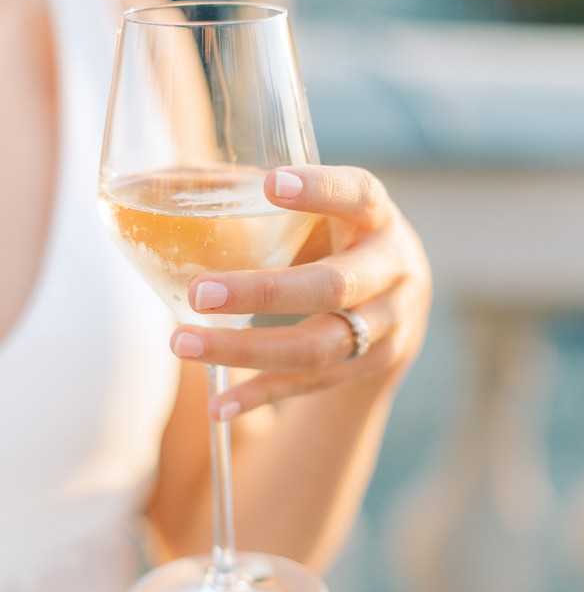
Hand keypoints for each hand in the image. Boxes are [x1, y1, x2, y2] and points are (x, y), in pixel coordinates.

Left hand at [170, 165, 430, 418]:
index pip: (358, 195)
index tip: (270, 185)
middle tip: (198, 293)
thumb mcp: (325, 211)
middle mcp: (393, 270)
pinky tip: (218, 407)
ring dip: (247, 349)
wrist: (401, 300)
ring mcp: (388, 326)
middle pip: (335, 286)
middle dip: (265, 293)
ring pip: (320, 346)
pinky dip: (262, 395)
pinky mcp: (370, 367)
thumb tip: (174, 184)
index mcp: (378, 217)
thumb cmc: (340, 239)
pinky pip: (312, 384)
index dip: (321, 190)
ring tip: (182, 343)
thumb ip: (270, 202)